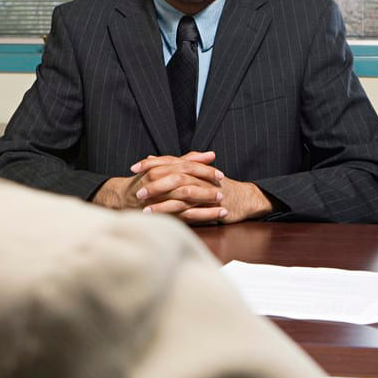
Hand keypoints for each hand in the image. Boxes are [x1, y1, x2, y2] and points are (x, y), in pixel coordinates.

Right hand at [93, 151, 223, 219]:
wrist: (123, 198)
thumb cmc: (146, 182)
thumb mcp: (165, 167)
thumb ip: (187, 160)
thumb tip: (210, 154)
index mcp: (161, 168)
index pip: (186, 165)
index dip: (204, 169)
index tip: (220, 174)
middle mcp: (158, 180)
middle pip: (187, 179)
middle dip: (207, 183)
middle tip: (222, 186)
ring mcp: (159, 197)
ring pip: (187, 196)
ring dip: (207, 199)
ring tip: (223, 202)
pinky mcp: (163, 213)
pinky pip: (186, 214)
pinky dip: (204, 215)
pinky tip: (217, 215)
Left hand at [128, 152, 272, 224]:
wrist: (243, 199)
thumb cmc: (217, 187)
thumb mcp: (197, 173)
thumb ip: (176, 165)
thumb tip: (152, 158)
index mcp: (193, 167)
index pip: (169, 161)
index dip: (151, 163)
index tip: (134, 167)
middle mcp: (197, 177)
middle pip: (172, 176)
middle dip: (153, 184)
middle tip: (135, 190)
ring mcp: (203, 192)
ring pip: (179, 193)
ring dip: (160, 201)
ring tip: (143, 208)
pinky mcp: (207, 207)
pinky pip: (187, 210)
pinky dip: (173, 214)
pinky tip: (160, 219)